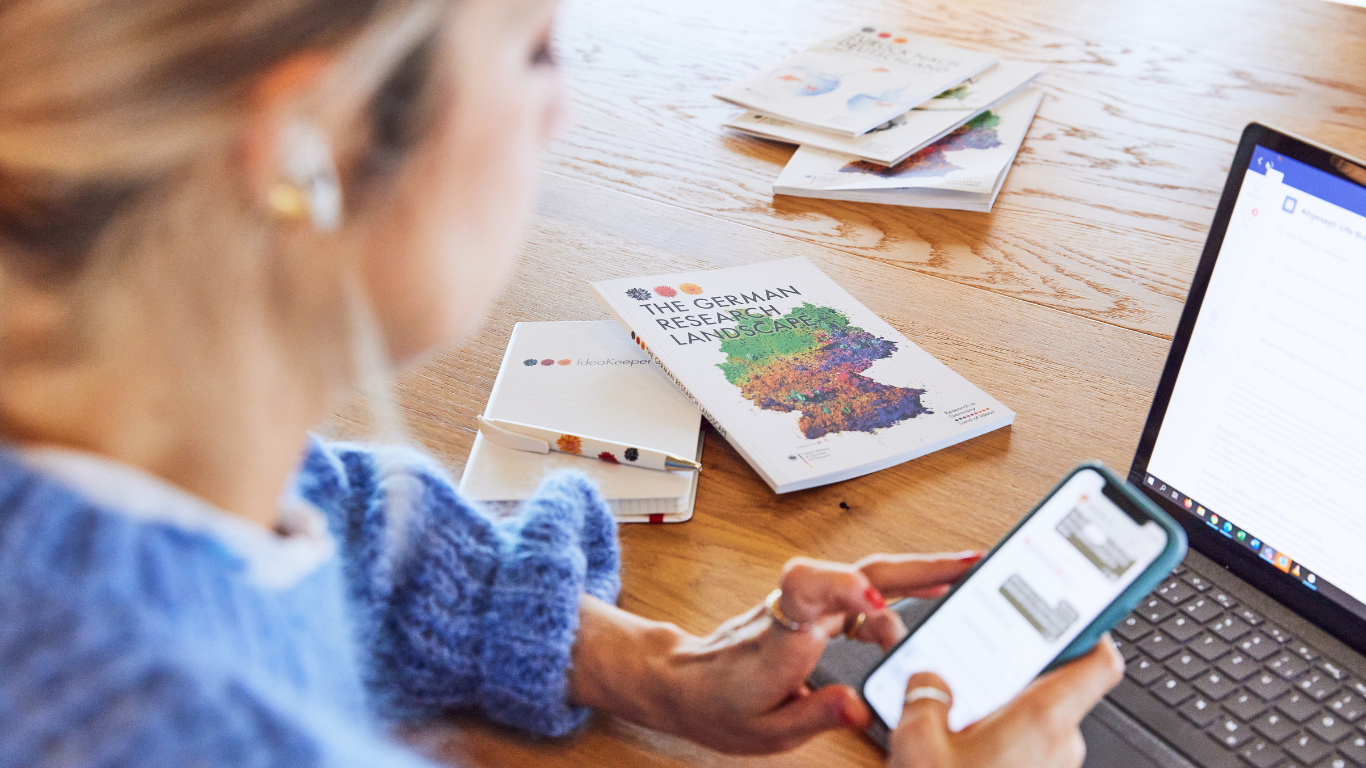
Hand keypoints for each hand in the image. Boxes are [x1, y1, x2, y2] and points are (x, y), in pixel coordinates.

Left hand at [570, 551, 980, 754]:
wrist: (689, 680)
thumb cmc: (721, 703)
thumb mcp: (763, 728)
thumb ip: (814, 714)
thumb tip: (858, 707)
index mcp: (781, 638)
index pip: (806, 591)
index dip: (842, 589)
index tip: (875, 603)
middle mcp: (797, 609)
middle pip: (857, 571)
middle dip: (914, 566)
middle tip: (969, 564)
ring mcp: (809, 603)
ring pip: (868, 574)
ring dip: (919, 572)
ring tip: (970, 574)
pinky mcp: (819, 606)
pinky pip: (866, 588)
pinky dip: (904, 587)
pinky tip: (935, 594)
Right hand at [888, 636, 1124, 767]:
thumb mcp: (917, 741)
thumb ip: (925, 694)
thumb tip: (928, 681)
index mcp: (1044, 717)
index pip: (1099, 662)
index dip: (1092, 630)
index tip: (1078, 610)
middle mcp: (1062, 746)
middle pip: (1055, 690)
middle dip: (1014, 677)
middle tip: (975, 666)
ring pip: (1037, 727)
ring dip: (1002, 717)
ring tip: (954, 715)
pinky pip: (1027, 757)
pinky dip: (999, 748)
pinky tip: (958, 752)